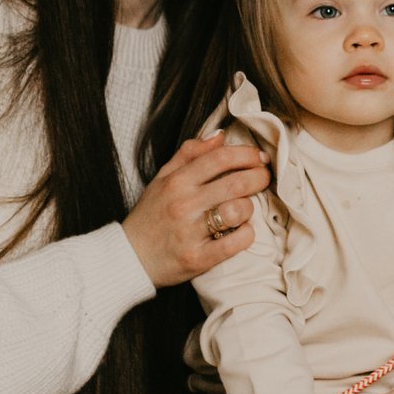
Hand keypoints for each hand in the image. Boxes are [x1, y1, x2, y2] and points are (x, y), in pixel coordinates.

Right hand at [120, 133, 269, 288]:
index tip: (259, 157)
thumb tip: (220, 135)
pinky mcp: (198, 258)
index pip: (220, 158)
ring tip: (244, 208)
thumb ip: (190, 153)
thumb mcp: (162, 178)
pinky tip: (242, 231)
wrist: (130, 257)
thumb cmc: (150, 216)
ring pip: (238, 211)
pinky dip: (246, 235)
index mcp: (177, 182)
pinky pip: (236, 243)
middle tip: (263, 178)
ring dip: (250, 208)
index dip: (247, 154)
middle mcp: (183, 204)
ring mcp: (191, 233)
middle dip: (259, 177)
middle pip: (236, 183)